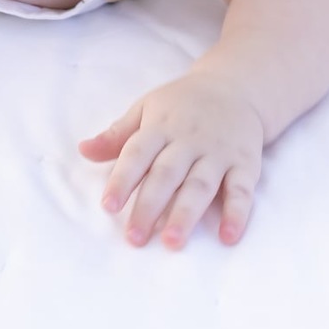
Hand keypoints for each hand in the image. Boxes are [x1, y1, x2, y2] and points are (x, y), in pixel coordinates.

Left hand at [78, 66, 264, 248]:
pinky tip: (228, 236)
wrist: (235, 86)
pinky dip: (237, 213)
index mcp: (161, 125)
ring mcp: (218, 152)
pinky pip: (242, 190)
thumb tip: (83, 150)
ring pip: (201, 185)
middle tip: (134, 238)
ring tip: (171, 242)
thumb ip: (118, 135)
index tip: (108, 206)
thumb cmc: (182, 104)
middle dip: (149, 206)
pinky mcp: (245, 164)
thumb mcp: (147, 108)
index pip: (138, 153)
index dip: (122, 179)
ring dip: (186, 214)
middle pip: (167, 174)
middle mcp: (189, 140)